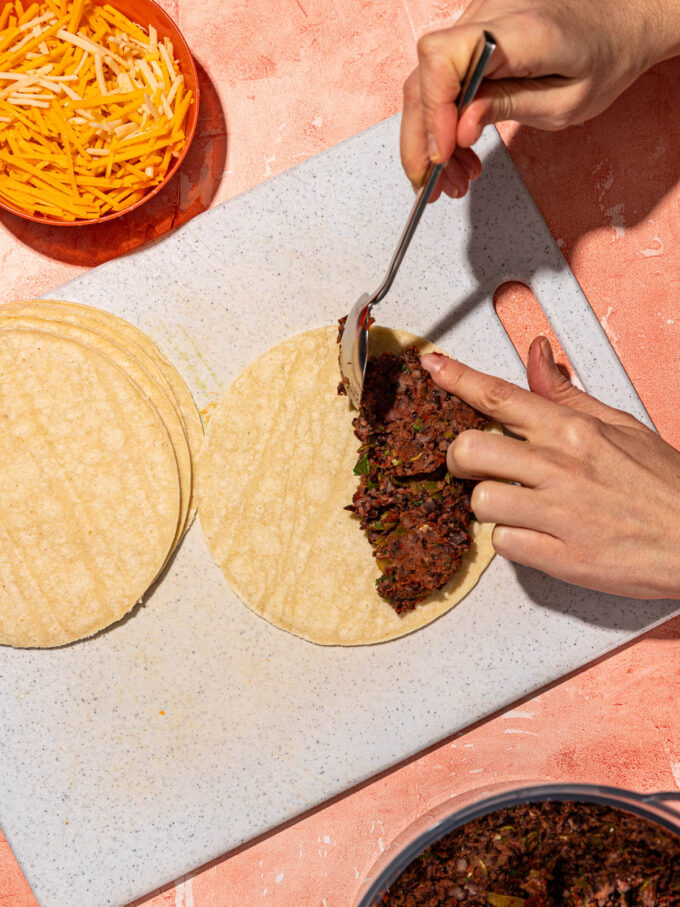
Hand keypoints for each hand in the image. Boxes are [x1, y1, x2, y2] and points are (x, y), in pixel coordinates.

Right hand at [401, 0, 679, 197]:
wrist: (619, 21)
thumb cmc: (603, 57)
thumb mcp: (565, 101)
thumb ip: (509, 108)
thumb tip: (461, 129)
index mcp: (519, 31)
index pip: (444, 58)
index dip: (434, 110)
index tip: (443, 154)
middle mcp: (488, 17)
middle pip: (424, 77)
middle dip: (422, 141)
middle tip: (434, 186)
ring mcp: (475, 25)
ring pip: (426, 84)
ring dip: (430, 139)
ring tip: (454, 178)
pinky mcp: (472, 39)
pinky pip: (441, 82)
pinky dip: (442, 123)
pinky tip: (459, 153)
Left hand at [421, 338, 679, 598]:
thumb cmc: (665, 486)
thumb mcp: (622, 426)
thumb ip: (569, 396)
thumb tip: (536, 356)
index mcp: (574, 431)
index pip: (501, 396)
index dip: (457, 379)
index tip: (432, 368)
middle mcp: (561, 468)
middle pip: (469, 449)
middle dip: (460, 458)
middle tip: (475, 466)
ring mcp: (559, 514)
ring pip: (480, 501)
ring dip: (489, 503)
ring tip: (517, 505)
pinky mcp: (560, 557)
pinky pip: (503, 544)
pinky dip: (513, 540)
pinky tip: (537, 534)